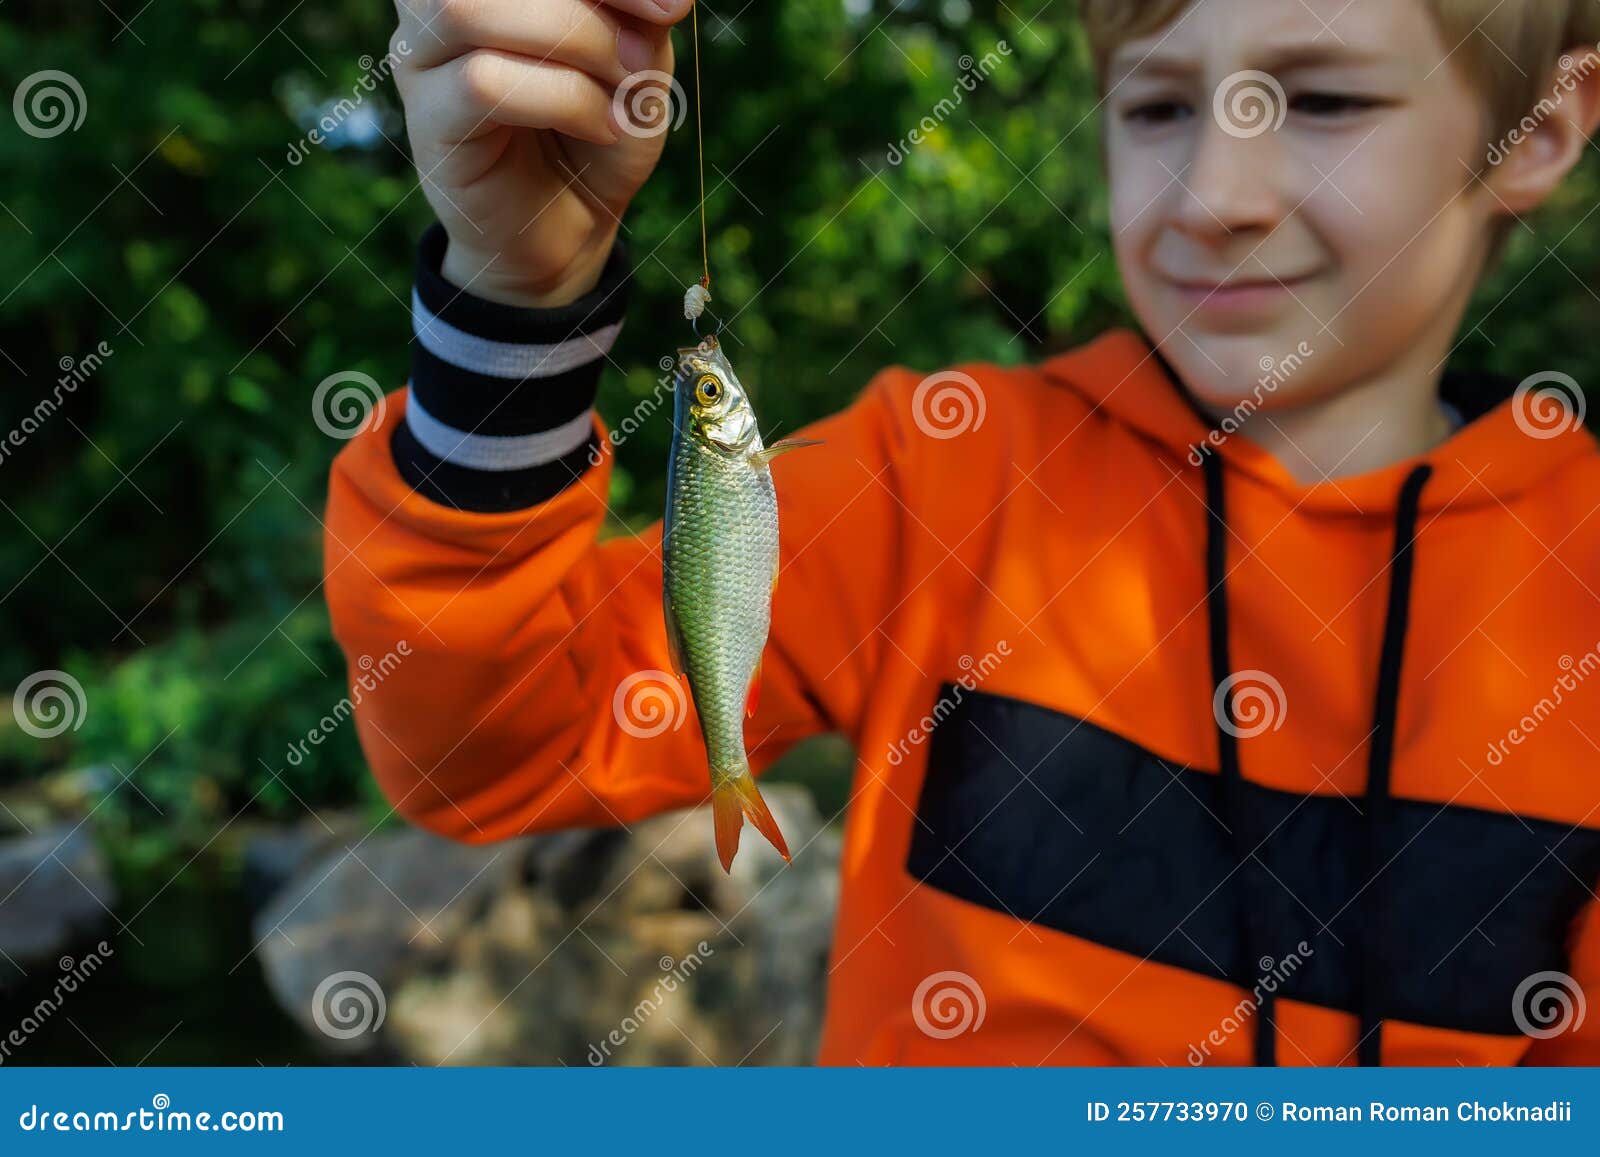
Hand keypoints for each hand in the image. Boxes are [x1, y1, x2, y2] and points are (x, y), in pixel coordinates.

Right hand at [392, 0, 691, 306]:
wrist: (571, 229)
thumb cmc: (598, 130)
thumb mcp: (636, 60)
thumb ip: (637, 13)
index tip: (673, 7)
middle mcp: (436, 2)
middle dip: (590, 2)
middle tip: (645, 57)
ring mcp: (421, 59)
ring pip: (470, 9)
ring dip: (573, 42)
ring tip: (624, 87)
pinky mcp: (427, 121)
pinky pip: (482, 83)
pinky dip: (563, 99)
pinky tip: (601, 126)